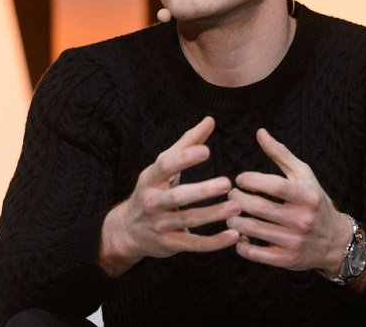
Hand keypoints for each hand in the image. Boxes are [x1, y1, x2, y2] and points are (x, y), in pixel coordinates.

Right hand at [99, 116, 240, 276]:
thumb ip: (187, 143)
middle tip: (227, 183)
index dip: (184, 158)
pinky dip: (215, 242)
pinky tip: (234, 235)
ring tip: (237, 206)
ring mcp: (160, 225)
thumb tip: (210, 120)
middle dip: (202, 190)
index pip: (165, 166)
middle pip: (177, 196)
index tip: (207, 151)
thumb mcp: (162, 166)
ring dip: (214, 215)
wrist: (129, 230)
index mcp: (150, 178)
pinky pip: (194, 244)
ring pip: (188, 220)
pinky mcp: (170, 244)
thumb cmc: (153, 190)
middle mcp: (151, 202)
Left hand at [226, 128, 352, 274]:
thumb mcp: (303, 175)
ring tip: (230, 214)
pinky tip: (239, 235)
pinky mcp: (286, 260)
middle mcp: (302, 220)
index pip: (274, 185)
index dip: (251, 180)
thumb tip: (259, 132)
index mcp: (306, 196)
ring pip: (252, 230)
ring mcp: (294, 242)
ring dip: (234, 221)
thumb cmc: (314, 201)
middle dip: (237, 199)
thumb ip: (280, 153)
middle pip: (258, 207)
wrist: (334, 241)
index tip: (240, 179)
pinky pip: (254, 253)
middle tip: (230, 195)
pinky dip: (240, 244)